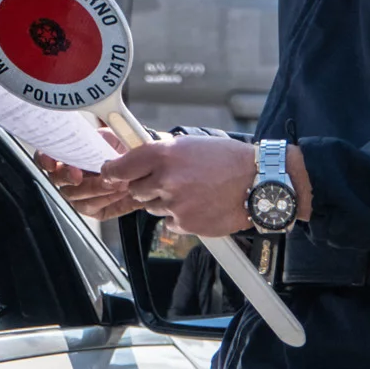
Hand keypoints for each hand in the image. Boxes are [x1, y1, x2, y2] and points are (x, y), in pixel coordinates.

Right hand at [35, 128, 133, 218]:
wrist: (143, 168)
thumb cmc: (122, 149)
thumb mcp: (111, 136)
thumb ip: (97, 134)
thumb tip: (93, 124)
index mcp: (67, 155)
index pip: (45, 158)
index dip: (44, 159)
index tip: (51, 161)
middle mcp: (68, 176)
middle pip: (56, 180)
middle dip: (67, 176)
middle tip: (79, 174)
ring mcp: (78, 194)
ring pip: (74, 196)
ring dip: (94, 188)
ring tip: (114, 180)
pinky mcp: (92, 208)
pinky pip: (91, 207)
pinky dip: (104, 199)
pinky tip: (117, 191)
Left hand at [103, 134, 260, 238]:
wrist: (259, 182)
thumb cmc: (228, 160)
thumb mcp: (192, 144)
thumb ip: (163, 153)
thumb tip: (139, 160)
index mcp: (165, 154)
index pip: (122, 167)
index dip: (113, 172)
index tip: (110, 174)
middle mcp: (166, 179)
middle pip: (136, 190)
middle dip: (148, 187)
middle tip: (171, 182)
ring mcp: (176, 204)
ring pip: (153, 207)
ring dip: (166, 202)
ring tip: (193, 192)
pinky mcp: (187, 224)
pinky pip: (170, 223)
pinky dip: (181, 217)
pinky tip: (201, 205)